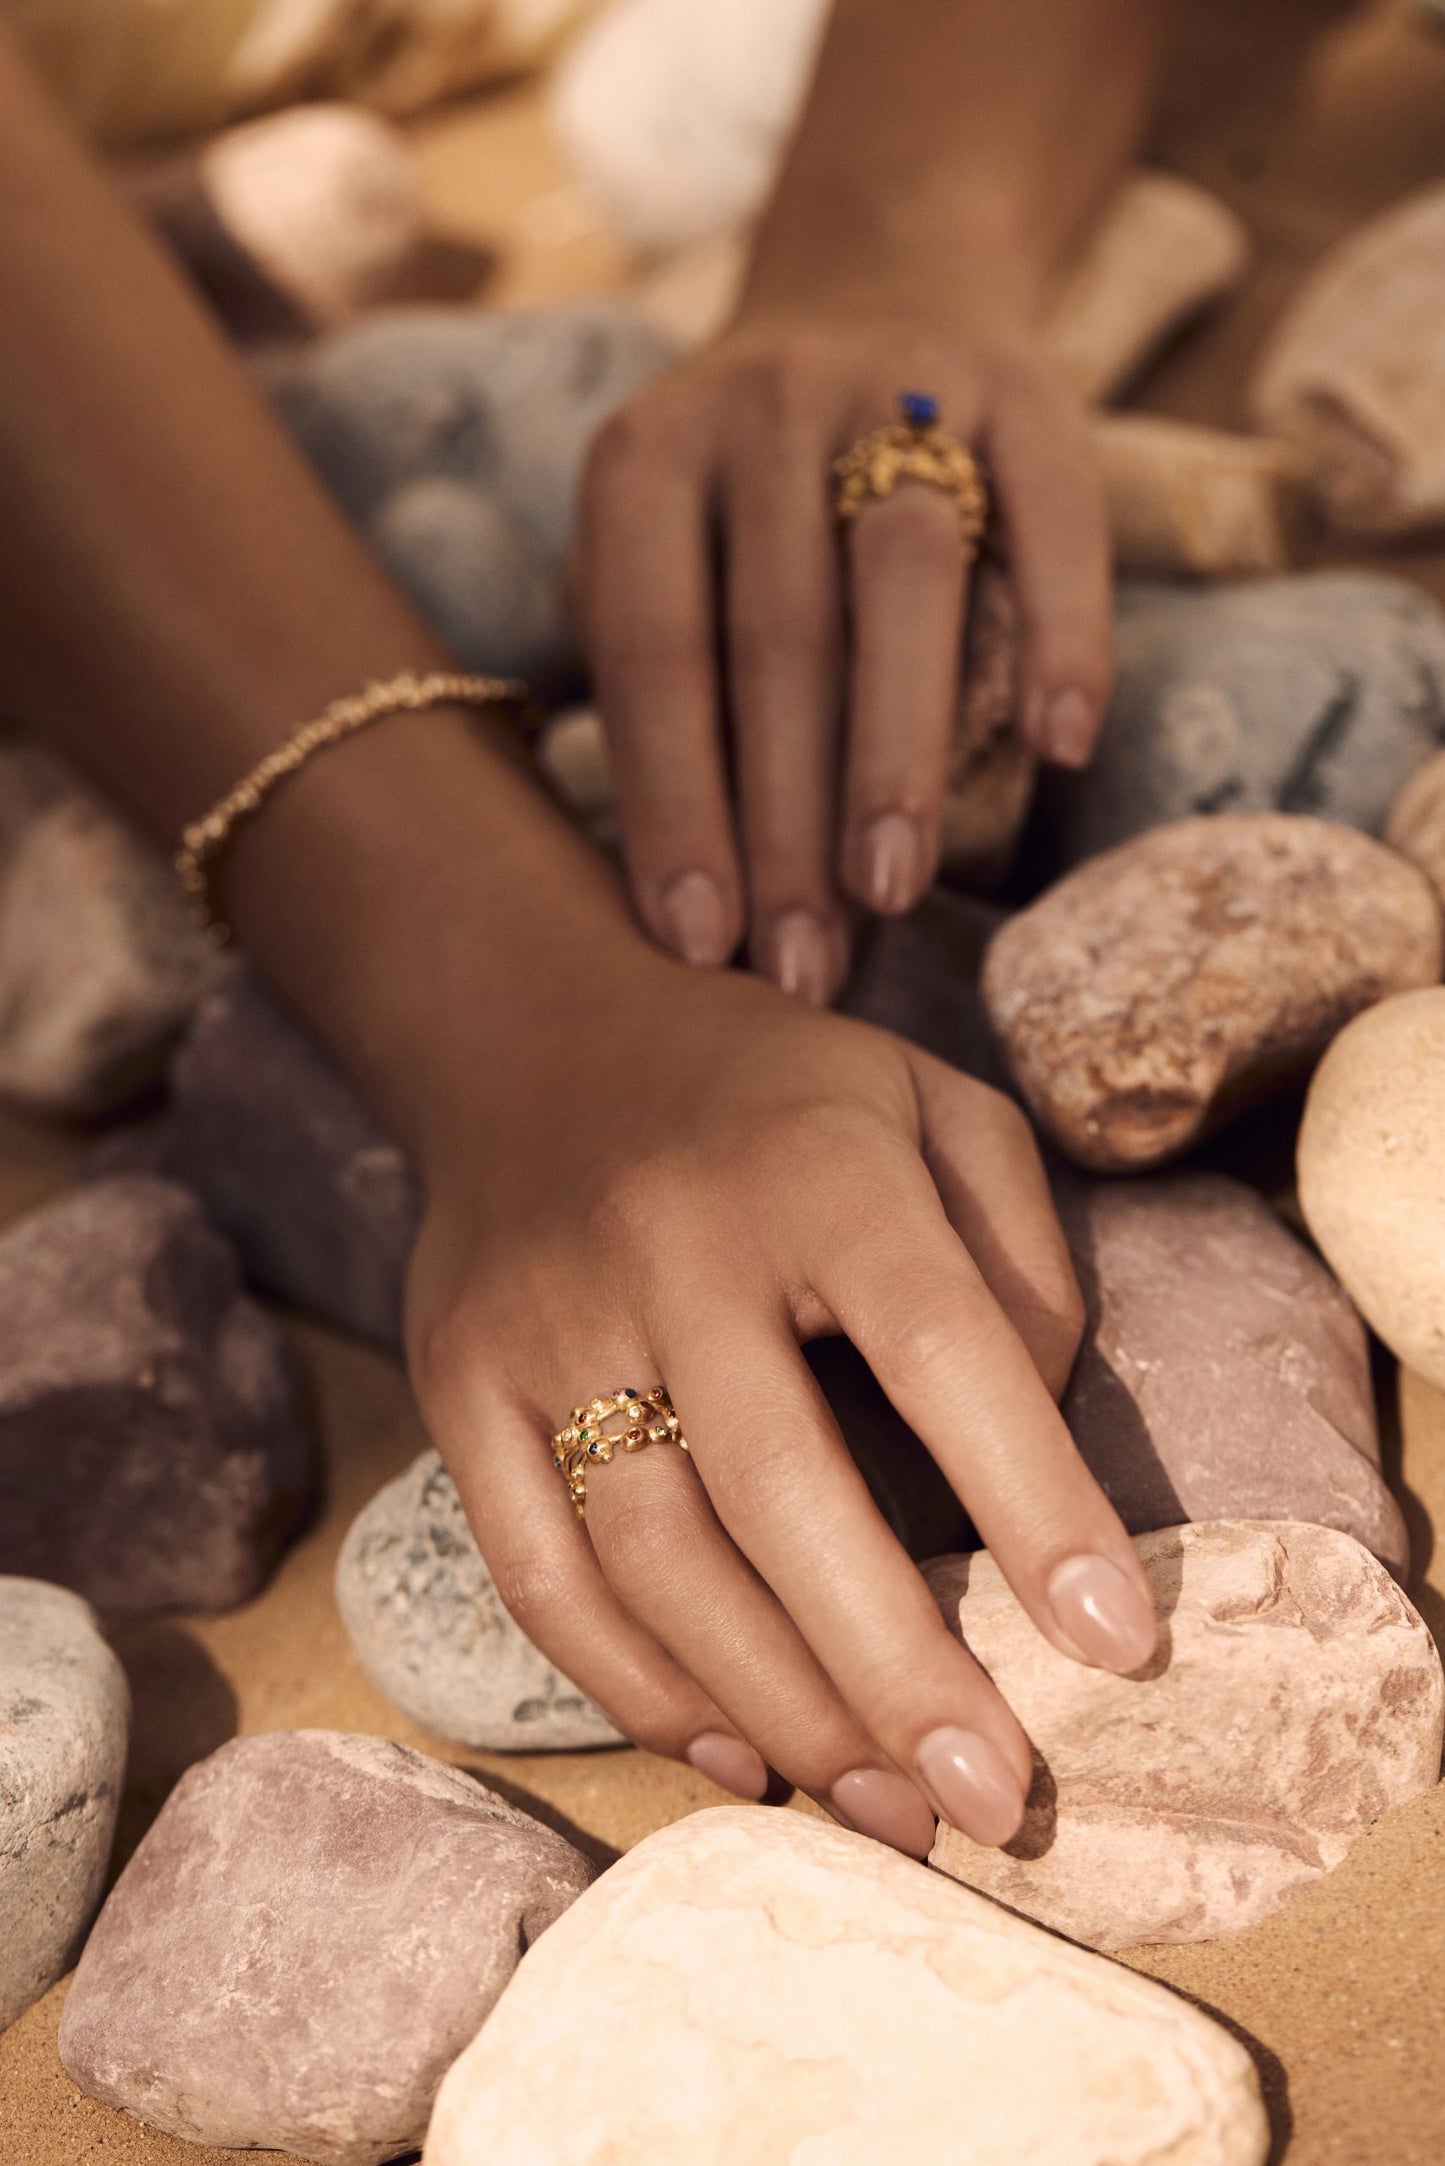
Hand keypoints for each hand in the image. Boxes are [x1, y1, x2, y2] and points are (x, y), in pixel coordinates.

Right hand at [405, 959, 1155, 1855]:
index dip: (1034, 1502)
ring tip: (893, 1813)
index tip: (1117, 1647)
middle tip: (995, 1802)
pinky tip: (738, 1754)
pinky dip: (635, 1686)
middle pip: (779, 1488)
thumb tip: (1038, 1435)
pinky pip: (538, 1572)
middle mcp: (670, 1242)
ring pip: (653, 1558)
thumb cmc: (773, 1094)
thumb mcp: (931, 1104)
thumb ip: (1015, 1252)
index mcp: (815, 1165)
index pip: (939, 1344)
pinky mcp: (458, 1383)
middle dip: (896, 1668)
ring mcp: (545, 1319)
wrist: (532, 1038)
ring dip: (781, 1708)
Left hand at [572, 307, 1111, 1003]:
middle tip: (802, 969)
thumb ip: (644, 669)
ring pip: (900, 580)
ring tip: (891, 894)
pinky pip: (1055, 518)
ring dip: (896, 748)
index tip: (698, 945)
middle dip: (784, 825)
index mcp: (645, 459)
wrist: (876, 283)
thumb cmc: (743, 490)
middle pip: (776, 639)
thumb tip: (662, 878)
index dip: (674, 807)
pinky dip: (1062, 633)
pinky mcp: (1029, 392)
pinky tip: (1056, 749)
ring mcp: (898, 385)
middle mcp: (759, 407)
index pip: (656, 655)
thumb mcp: (654, 542)